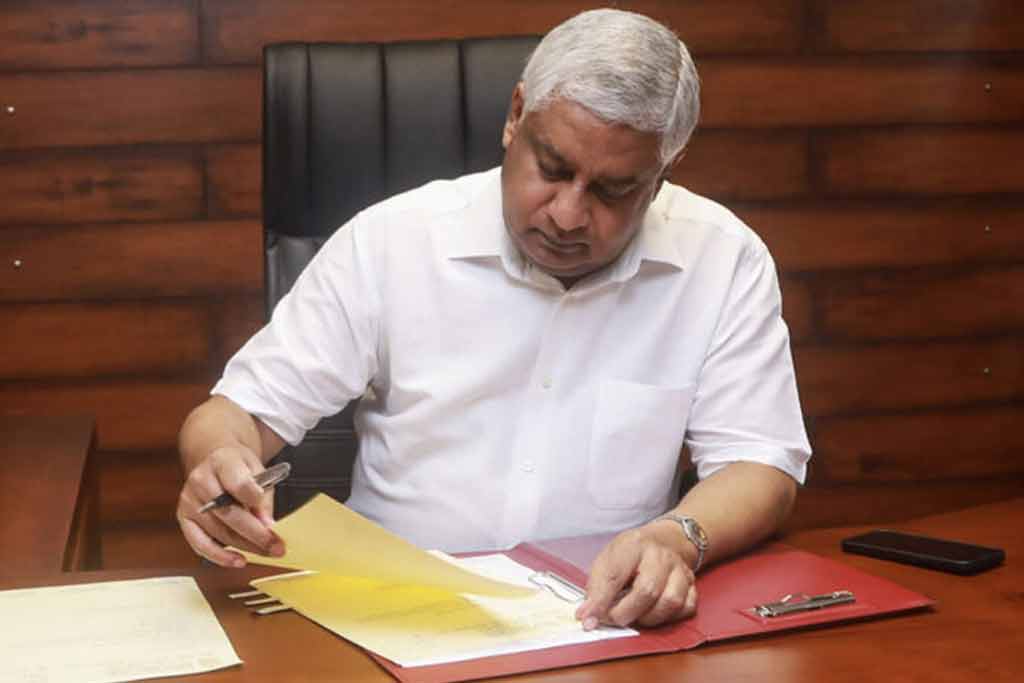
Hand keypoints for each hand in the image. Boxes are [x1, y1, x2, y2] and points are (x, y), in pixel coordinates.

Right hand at [176, 444, 284, 566]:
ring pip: (218, 531)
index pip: (238, 483)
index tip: (271, 520)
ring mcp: (189, 500)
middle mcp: (201, 480)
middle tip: (276, 547)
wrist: (216, 462)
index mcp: (222, 461)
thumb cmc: (239, 468)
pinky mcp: (184, 518)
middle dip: (256, 534)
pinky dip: (220, 556)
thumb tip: (266, 525)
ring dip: (245, 546)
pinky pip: (199, 544)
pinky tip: (238, 560)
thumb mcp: (258, 471)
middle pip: (229, 513)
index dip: (256, 502)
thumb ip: (263, 496)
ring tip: (266, 553)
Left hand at [575, 522, 697, 628]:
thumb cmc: (633, 553)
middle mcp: (660, 556)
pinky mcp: (692, 585)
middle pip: (646, 591)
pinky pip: (685, 609)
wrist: (666, 540)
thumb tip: (586, 615)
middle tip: (612, 619)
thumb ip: (596, 585)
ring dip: (647, 618)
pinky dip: (667, 618)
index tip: (588, 619)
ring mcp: (680, 570)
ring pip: (669, 602)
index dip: (600, 601)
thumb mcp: (608, 558)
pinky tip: (654, 613)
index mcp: (633, 545)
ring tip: (634, 616)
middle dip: (625, 613)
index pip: (615, 575)